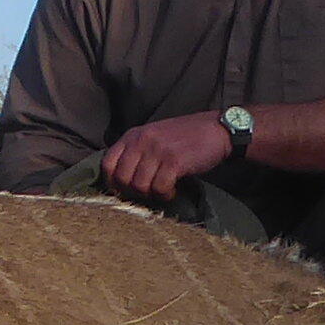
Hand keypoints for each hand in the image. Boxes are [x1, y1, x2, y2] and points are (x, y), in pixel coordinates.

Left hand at [100, 110, 232, 201]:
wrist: (216, 130)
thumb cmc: (185, 137)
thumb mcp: (154, 137)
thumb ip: (136, 152)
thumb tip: (120, 180)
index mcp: (134, 135)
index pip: (107, 163)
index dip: (112, 182)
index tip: (123, 190)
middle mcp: (142, 141)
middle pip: (122, 178)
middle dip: (133, 191)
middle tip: (148, 192)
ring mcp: (157, 150)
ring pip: (139, 186)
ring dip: (151, 194)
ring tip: (163, 190)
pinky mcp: (174, 161)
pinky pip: (159, 188)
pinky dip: (165, 195)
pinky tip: (172, 190)